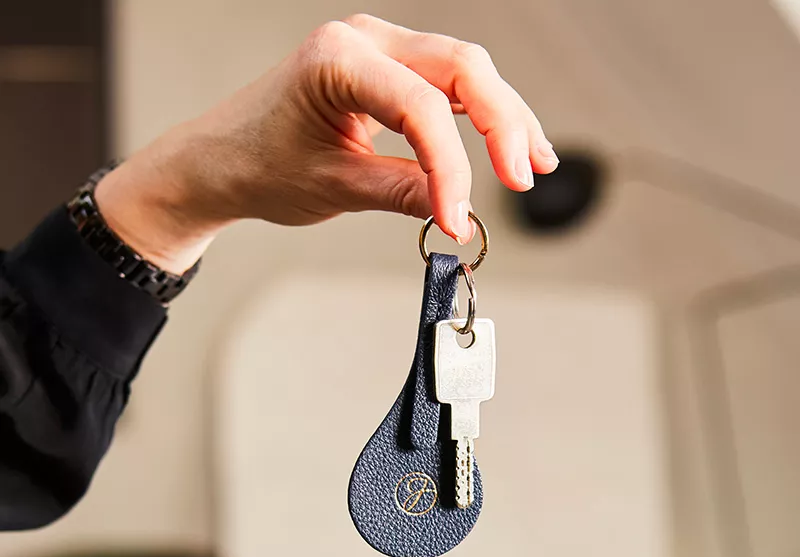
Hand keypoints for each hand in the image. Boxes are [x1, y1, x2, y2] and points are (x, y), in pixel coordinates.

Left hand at [96, 14, 558, 272]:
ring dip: (503, 116)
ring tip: (531, 162)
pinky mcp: (387, 68)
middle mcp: (363, 39)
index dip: (452, 165)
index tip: (459, 216)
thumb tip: (461, 210)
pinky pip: (447, 84)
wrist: (223, 159)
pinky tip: (506, 141)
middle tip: (524, 176)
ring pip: (464, 72)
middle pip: (461, 68)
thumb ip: (401, 193)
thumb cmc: (258, 164)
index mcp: (337, 59)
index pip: (420, 106)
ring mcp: (378, 48)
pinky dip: (479, 115)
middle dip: (502, 123)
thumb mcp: (332, 186)